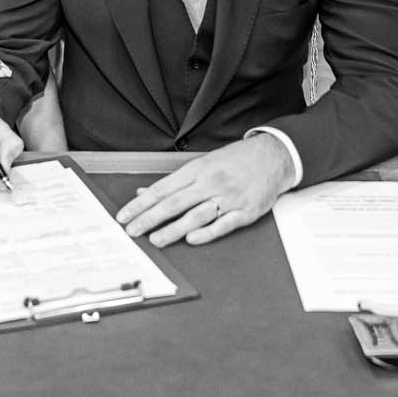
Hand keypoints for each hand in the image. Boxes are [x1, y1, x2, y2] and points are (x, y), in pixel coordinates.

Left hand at [116, 134, 298, 246]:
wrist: (273, 157)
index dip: (140, 204)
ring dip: (174, 229)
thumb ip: (175, 182)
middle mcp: (210, 182)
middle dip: (150, 218)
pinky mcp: (245, 211)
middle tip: (132, 231)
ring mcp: (228, 197)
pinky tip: (192, 239)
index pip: (162, 189)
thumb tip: (145, 193)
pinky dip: (207, 232)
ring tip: (156, 240)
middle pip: (174, 203)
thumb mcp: (203, 164)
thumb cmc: (235, 160)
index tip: (124, 216)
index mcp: (197, 170)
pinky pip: (223, 224)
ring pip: (196, 215)